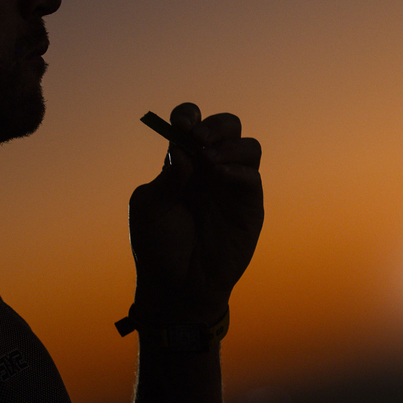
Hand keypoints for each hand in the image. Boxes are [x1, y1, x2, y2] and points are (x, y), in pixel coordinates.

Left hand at [128, 103, 263, 322]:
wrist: (176, 286)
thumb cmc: (158, 246)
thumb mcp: (150, 207)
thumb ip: (167, 177)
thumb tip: (182, 150)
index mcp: (184, 163)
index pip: (192, 124)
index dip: (189, 116)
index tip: (181, 124)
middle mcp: (211, 169)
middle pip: (227, 127)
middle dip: (215, 125)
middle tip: (198, 138)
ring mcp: (232, 186)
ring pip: (248, 146)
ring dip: (229, 145)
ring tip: (208, 161)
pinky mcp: (249, 207)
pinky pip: (252, 177)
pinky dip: (237, 170)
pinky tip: (218, 176)